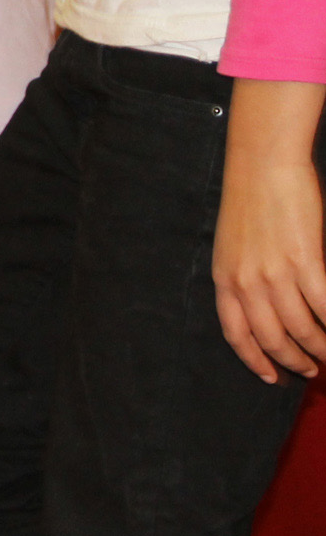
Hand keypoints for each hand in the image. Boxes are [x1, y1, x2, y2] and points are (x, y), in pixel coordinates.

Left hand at [214, 80, 325, 383]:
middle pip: (273, 339)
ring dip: (323, 348)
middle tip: (314, 368)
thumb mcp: (233, 246)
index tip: (272, 376)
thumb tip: (266, 310)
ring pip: (304, 330)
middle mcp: (246, 282)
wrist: (262, 164)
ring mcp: (276, 274)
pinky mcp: (306, 262)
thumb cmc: (251, 201)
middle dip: (295, 360)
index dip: (255, 360)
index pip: (236, 334)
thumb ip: (244, 278)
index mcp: (224, 279)